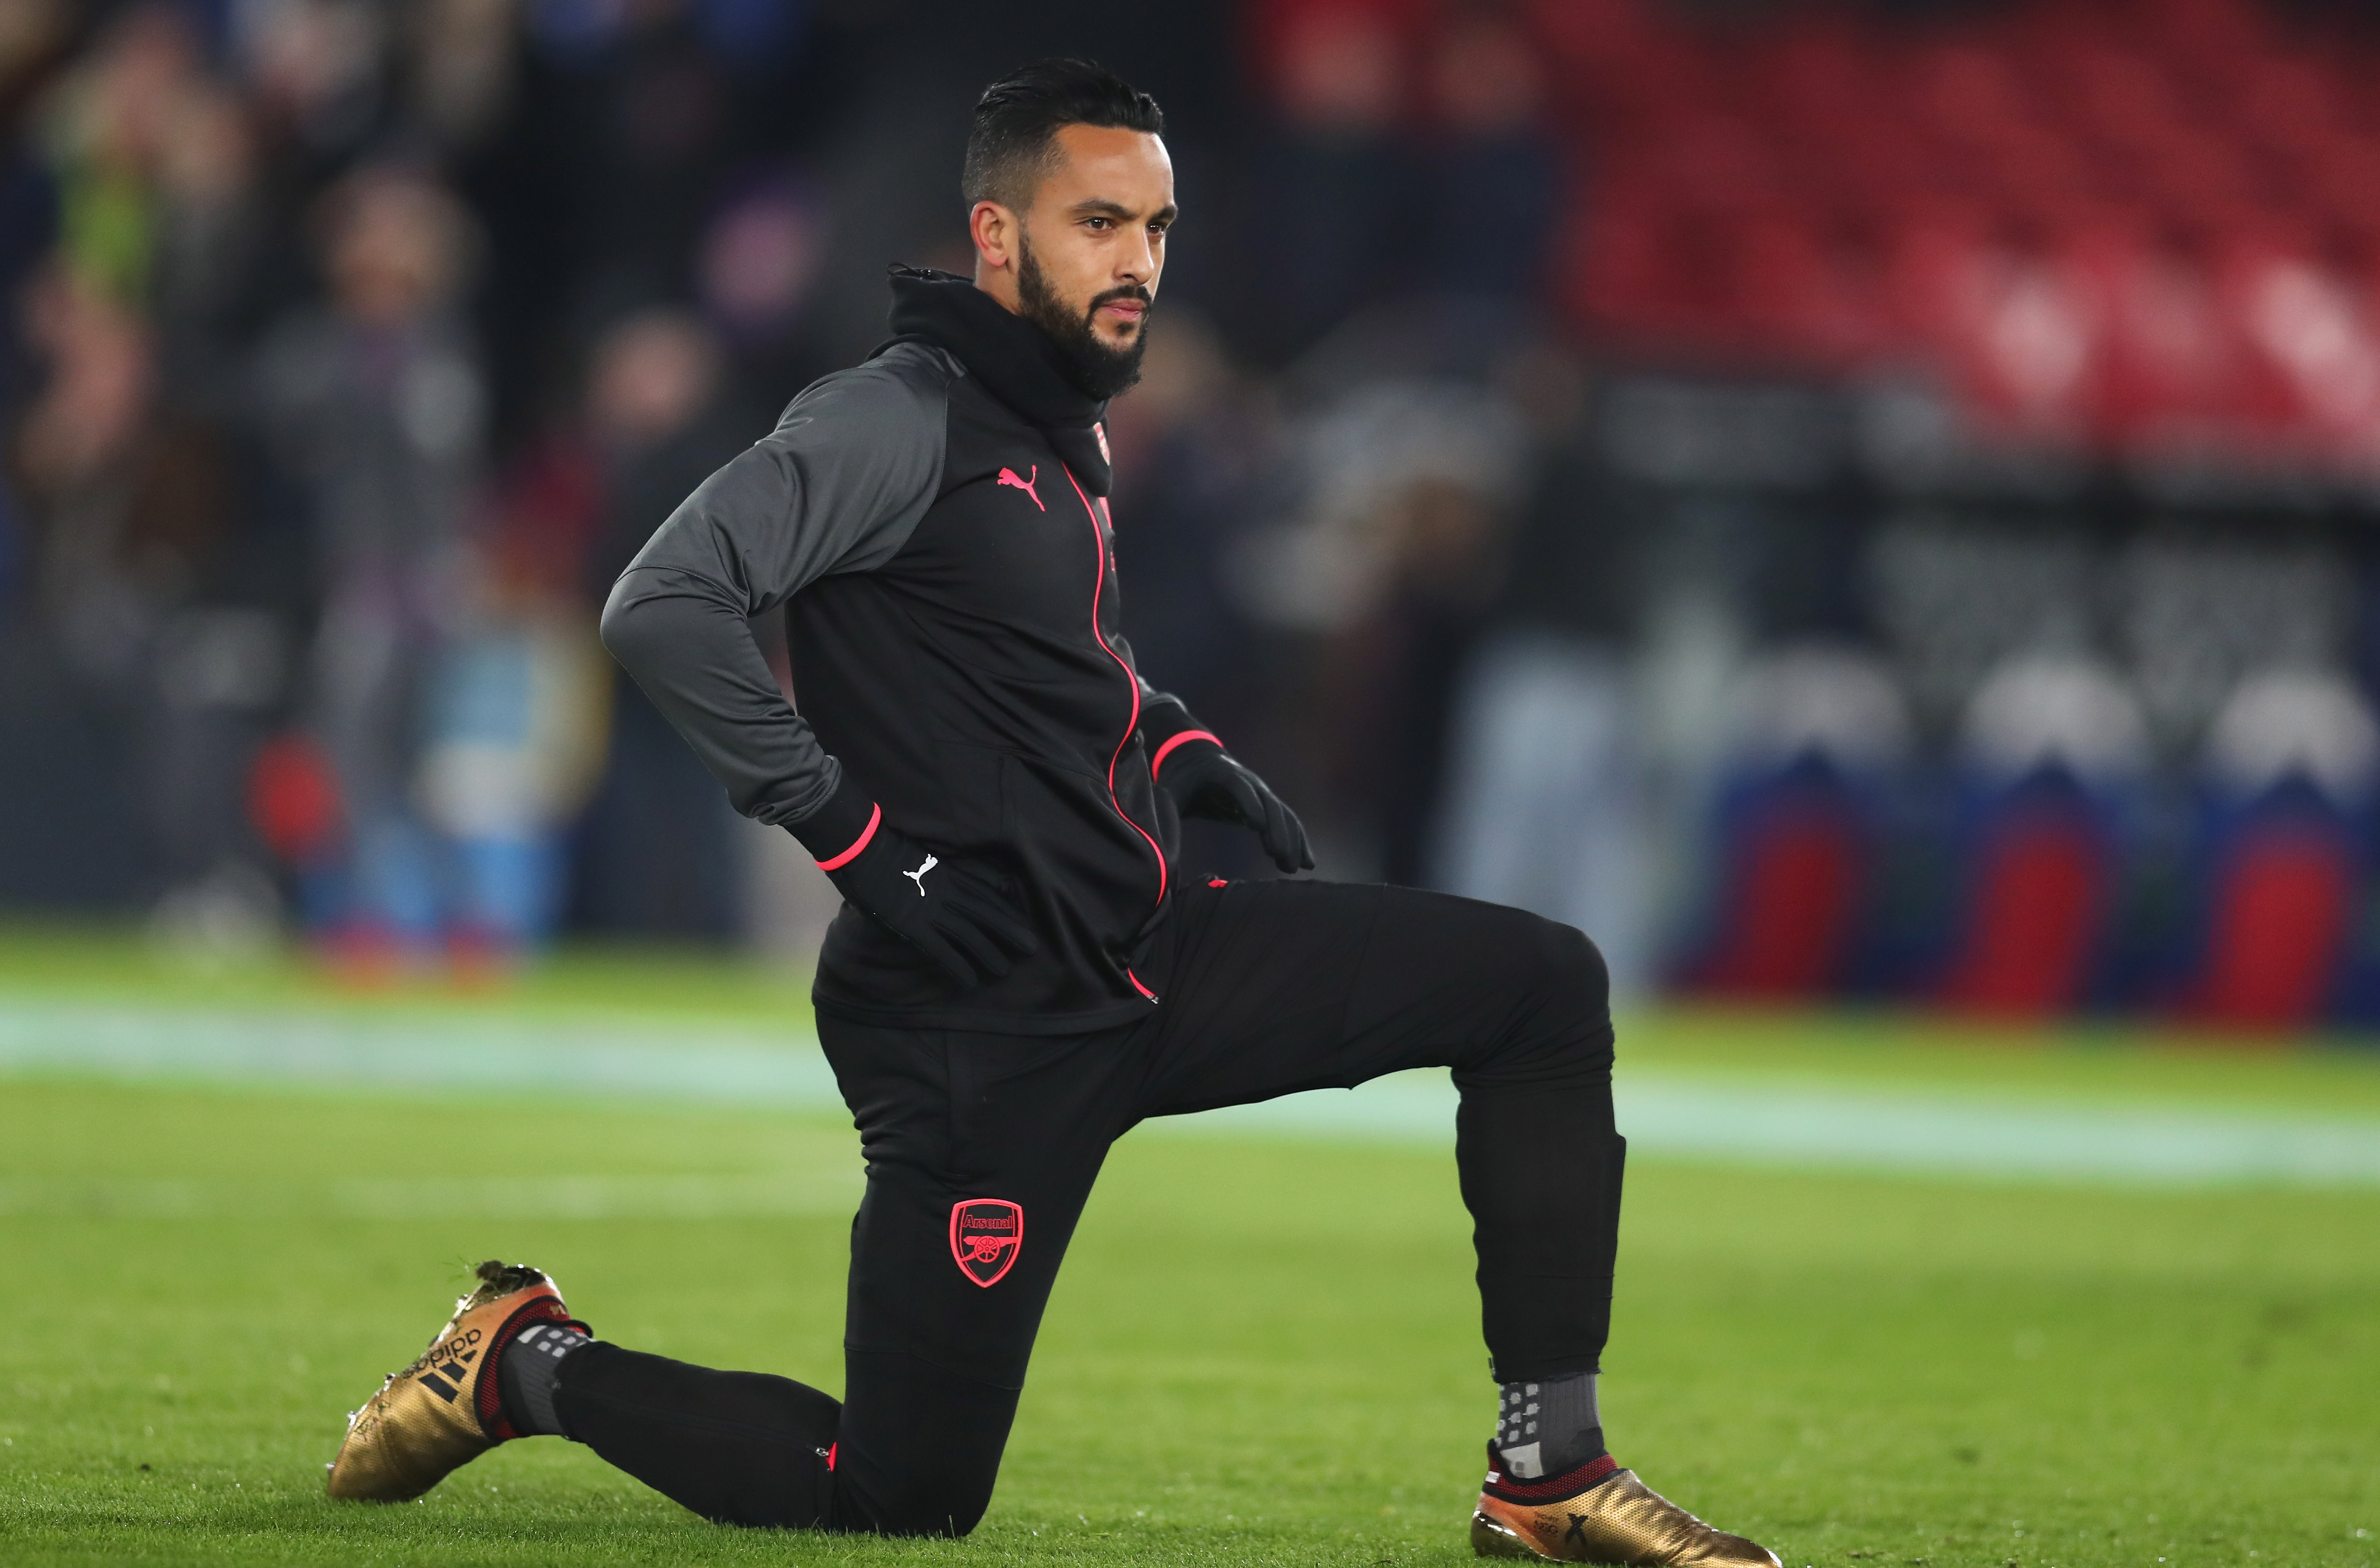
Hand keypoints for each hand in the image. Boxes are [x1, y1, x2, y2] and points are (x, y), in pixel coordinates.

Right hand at [792, 784, 1035, 986]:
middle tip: (1031, 949)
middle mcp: (946, 892)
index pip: (987, 894)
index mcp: (950, 872)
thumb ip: (941, 868)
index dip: (1008, 910)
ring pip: (969, 934)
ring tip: (1004, 971)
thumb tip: (952, 876)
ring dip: (989, 953)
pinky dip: (958, 965)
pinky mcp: (912, 925)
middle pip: (987, 915)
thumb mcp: (924, 854)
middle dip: (1010, 932)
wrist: (861, 847)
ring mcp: (930, 909)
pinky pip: (941, 950)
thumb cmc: (887, 847)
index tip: (1025, 923)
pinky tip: (970, 980)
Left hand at [1153, 740, 1313, 873]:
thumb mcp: (1166, 789)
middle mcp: (1245, 779)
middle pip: (1267, 802)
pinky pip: (1285, 821)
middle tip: (1283, 857)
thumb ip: (1163, 807)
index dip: (1248, 803)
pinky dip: (1297, 839)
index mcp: (1219, 772)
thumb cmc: (1176, 776)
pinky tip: (1308, 862)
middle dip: (1277, 829)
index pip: (1237, 786)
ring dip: (1292, 839)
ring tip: (1295, 867)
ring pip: (1281, 813)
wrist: (1191, 755)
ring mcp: (1258, 791)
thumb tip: (1150, 834)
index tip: (1258, 825)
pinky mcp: (1263, 804)